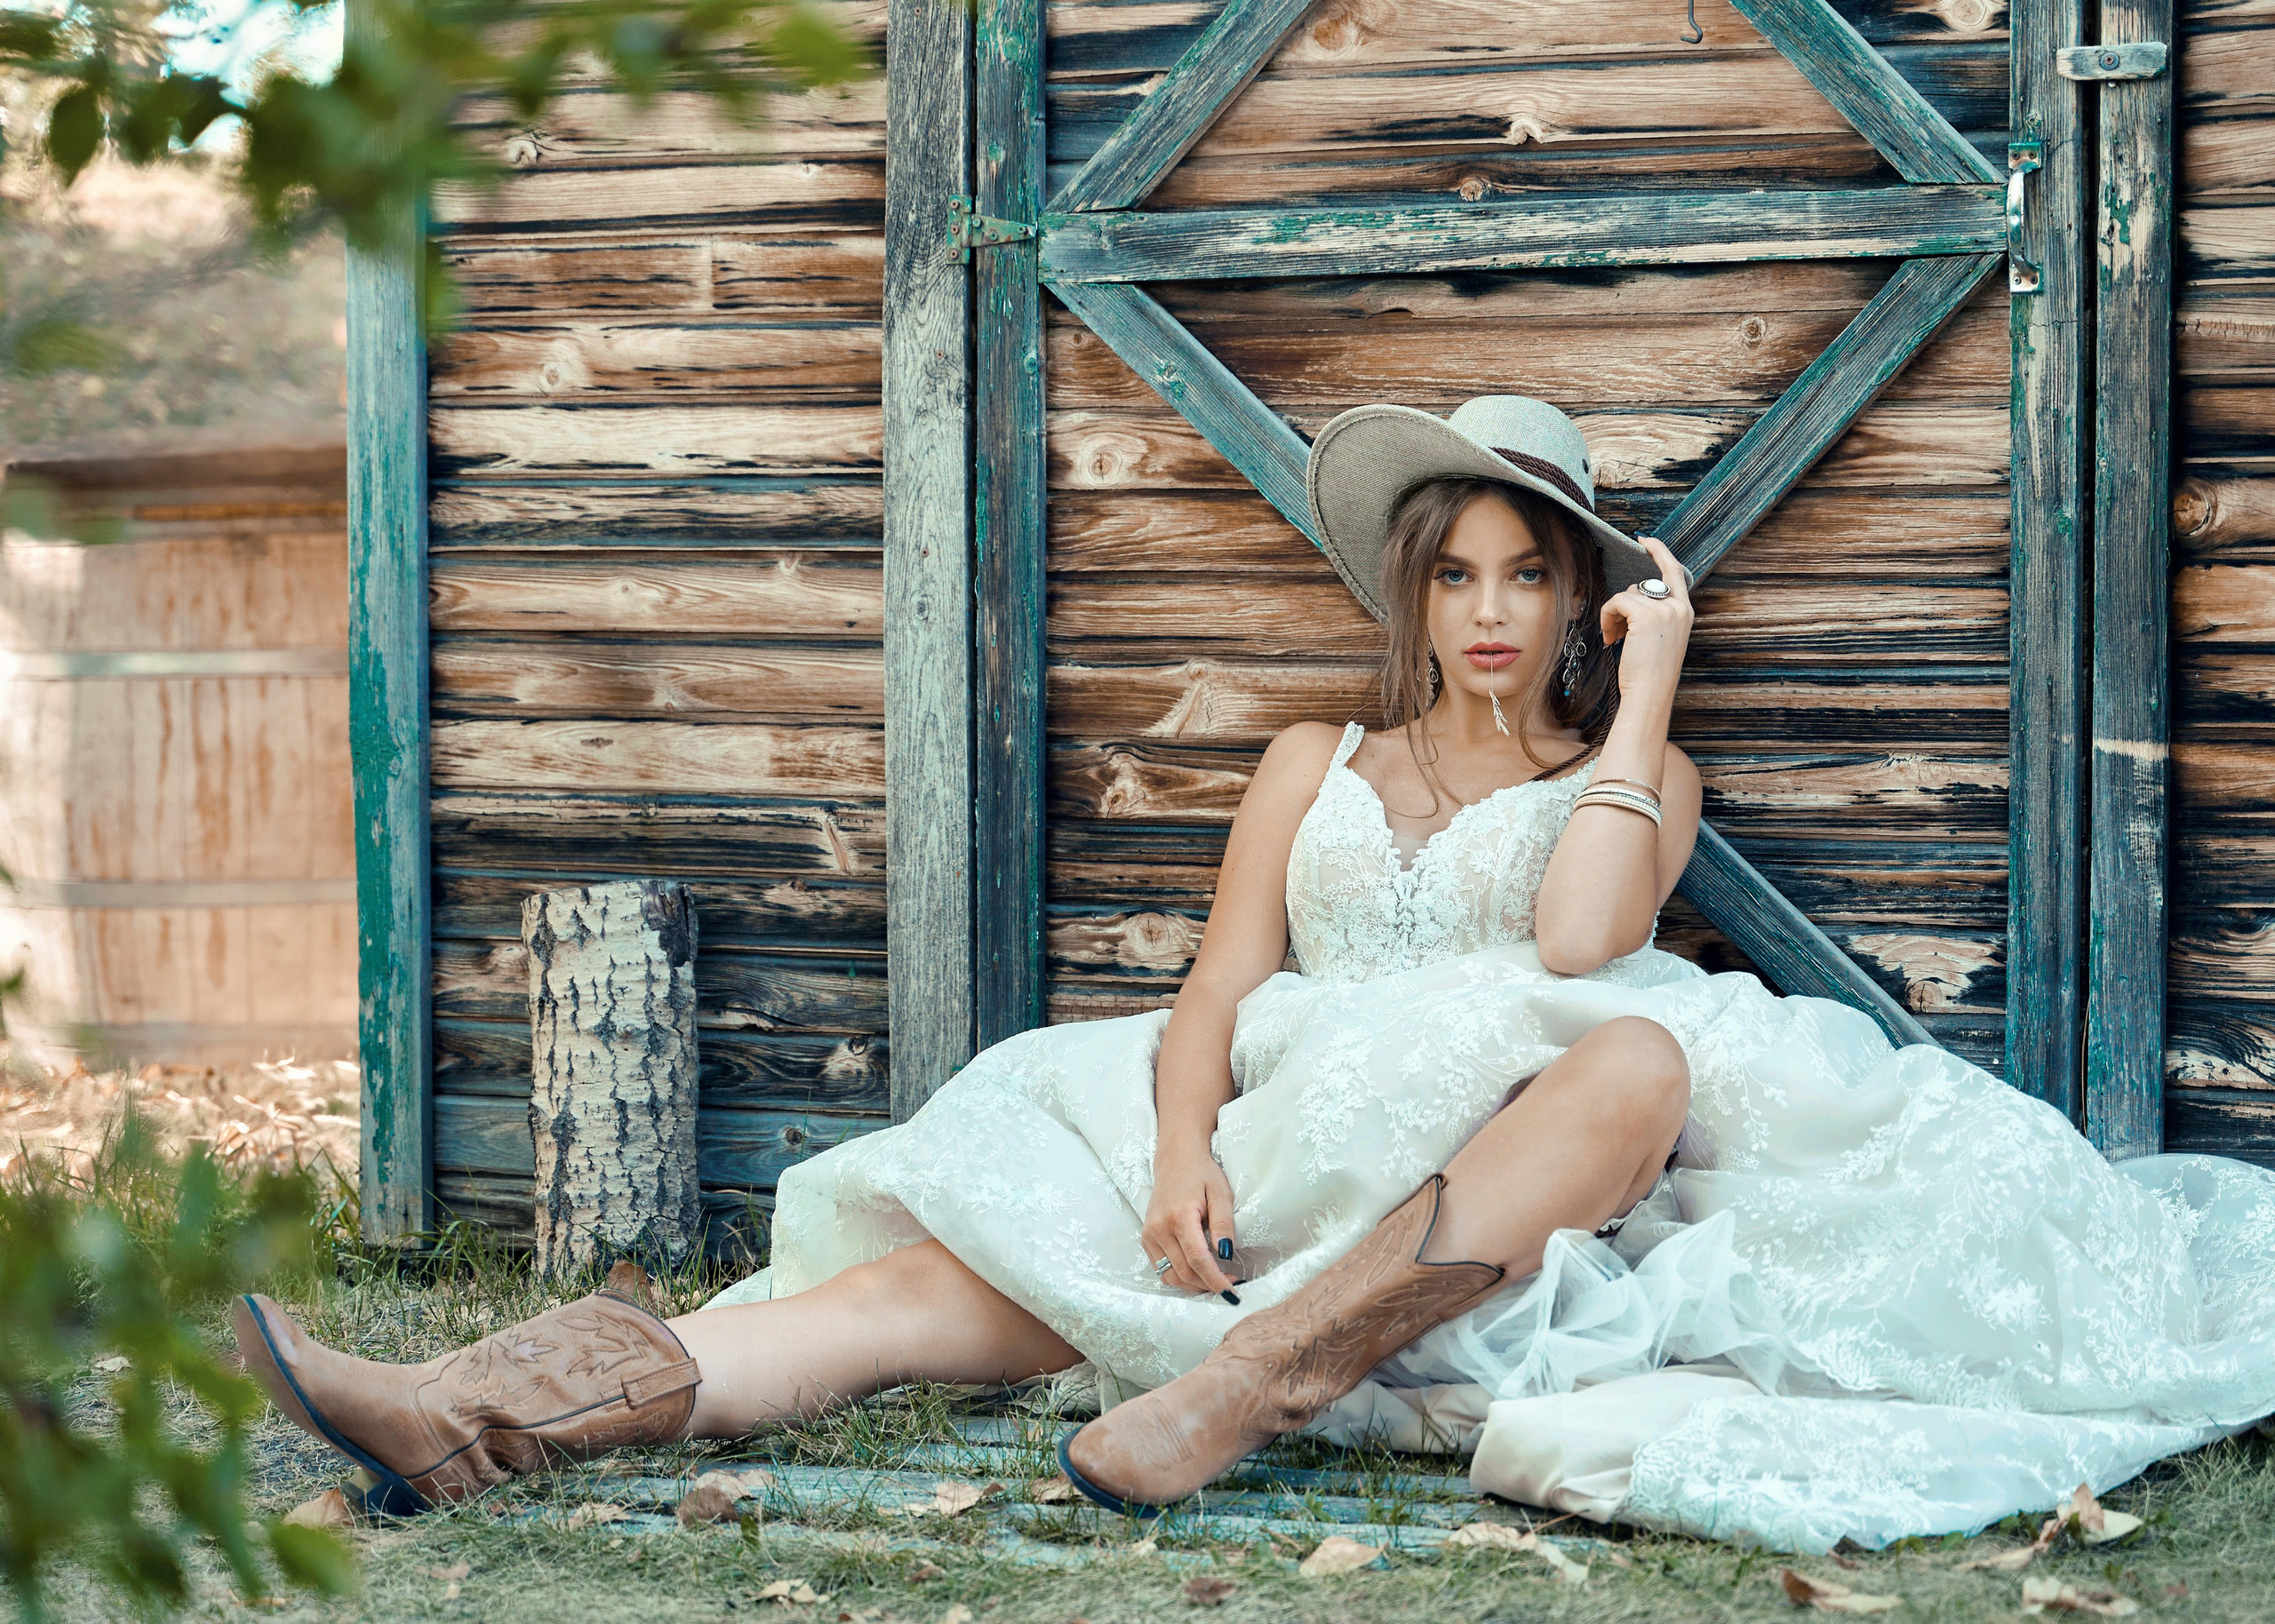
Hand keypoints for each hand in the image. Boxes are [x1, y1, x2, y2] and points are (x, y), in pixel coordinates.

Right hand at [1141, 1142, 1238, 1296]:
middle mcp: (1159, 1228)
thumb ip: (1223, 1224)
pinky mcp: (1146, 1239)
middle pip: (1184, 1271)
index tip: (1232, 1291)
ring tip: (1215, 1282)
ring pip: (1170, 1275)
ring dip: (1194, 1286)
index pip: (1198, 1259)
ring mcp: (1149, 1234)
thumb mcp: (1220, 1193)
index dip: (1215, 1279)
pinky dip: (1179, 1277)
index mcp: (1179, 1216)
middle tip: (1230, 1286)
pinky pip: (1161, 1269)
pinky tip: (1197, 1274)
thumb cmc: (1201, 1174)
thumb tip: (1227, 1254)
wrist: (1176, 1160)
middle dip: (1208, 1285)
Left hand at [1599, 535, 1694, 700]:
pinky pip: (1617, 601)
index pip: (1675, 571)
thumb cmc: (1650, 673)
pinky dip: (1608, 616)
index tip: (1645, 540)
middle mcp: (1679, 607)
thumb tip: (1633, 595)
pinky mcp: (1647, 615)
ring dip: (1614, 614)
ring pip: (1627, 593)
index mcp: (1685, 611)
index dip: (1660, 552)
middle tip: (1618, 631)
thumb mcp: (1660, 638)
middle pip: (1641, 586)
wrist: (1651, 694)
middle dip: (1623, 605)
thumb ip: (1654, 615)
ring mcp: (1665, 610)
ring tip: (1616, 638)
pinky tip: (1611, 639)